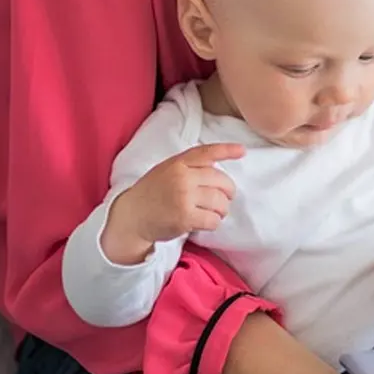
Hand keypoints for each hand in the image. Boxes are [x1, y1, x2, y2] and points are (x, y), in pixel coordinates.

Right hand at [102, 142, 243, 264]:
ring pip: (220, 202)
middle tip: (224, 199)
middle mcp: (182, 177)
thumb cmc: (152, 193)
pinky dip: (213, 223)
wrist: (132, 216)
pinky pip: (213, 219)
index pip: (207, 153)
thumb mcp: (166, 170)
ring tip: (213, 212)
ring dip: (222, 210)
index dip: (226, 151)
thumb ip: (189, 167)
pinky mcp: (184, 217)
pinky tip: (204, 222)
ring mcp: (183, 197)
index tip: (242, 151)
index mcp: (178, 163)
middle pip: (221, 181)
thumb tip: (218, 168)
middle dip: (228, 192)